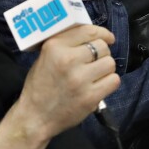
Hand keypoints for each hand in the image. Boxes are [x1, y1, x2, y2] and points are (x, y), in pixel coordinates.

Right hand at [19, 25, 119, 139]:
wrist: (35, 117)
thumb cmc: (40, 86)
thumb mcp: (45, 57)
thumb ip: (65, 44)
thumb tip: (92, 35)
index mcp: (55, 46)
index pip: (88, 31)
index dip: (103, 33)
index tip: (108, 38)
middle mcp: (67, 59)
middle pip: (102, 47)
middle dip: (102, 54)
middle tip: (94, 63)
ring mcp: (80, 79)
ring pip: (110, 63)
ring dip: (106, 69)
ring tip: (95, 75)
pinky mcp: (90, 97)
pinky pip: (113, 81)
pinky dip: (109, 83)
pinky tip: (99, 86)